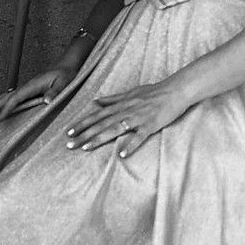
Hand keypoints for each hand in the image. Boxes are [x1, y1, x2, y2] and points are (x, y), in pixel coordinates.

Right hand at [0, 65, 74, 127]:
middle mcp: (25, 87)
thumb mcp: (65, 82)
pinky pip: (9, 101)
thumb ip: (56, 91)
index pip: (15, 99)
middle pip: (2, 100)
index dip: (6, 109)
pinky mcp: (26, 92)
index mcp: (32, 85)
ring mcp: (24, 90)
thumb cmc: (66, 73)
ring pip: (3, 100)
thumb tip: (47, 101)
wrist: (67, 64)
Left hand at [63, 79, 194, 158]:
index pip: (98, 115)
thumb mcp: (131, 92)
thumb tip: (96, 101)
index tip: (69, 133)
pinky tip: (122, 155)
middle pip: (102, 124)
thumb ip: (113, 99)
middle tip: (70, 145)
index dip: (83, 124)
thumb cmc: (154, 92)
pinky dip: (131, 145)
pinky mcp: (151, 124)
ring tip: (86, 148)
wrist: (175, 90)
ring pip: (115, 129)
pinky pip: (139, 136)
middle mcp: (126, 110)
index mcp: (121, 104)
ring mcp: (138, 118)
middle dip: (85, 134)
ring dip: (100, 139)